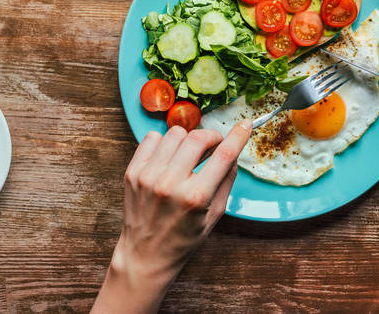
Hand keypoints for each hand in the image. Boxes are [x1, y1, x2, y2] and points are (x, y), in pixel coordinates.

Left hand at [93, 122, 251, 313]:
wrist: (146, 254)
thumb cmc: (184, 237)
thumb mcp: (215, 214)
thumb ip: (226, 180)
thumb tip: (234, 151)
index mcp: (196, 197)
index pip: (224, 155)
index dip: (238, 136)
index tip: (245, 124)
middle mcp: (170, 184)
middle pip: (198, 138)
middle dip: (212, 137)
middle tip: (214, 145)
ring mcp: (148, 176)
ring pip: (175, 134)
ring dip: (188, 139)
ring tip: (189, 154)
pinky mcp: (133, 172)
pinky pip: (152, 138)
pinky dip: (165, 142)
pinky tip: (169, 156)